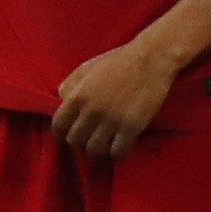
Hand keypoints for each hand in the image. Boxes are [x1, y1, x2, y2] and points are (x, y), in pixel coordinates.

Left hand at [48, 34, 183, 156]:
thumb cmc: (118, 61)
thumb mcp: (87, 67)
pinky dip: (116, 152)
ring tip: (104, 142)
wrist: (151, 58)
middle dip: (80, 141)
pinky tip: (119, 145)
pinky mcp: (131, 127)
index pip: (58, 126)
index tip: (71, 132)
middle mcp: (92, 110)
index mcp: (78, 95)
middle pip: (75, 141)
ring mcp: (112, 120)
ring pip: (94, 150)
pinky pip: (117, 152)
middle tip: (89, 137)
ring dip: (97, 148)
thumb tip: (61, 102)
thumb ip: (70, 85)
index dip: (62, 132)